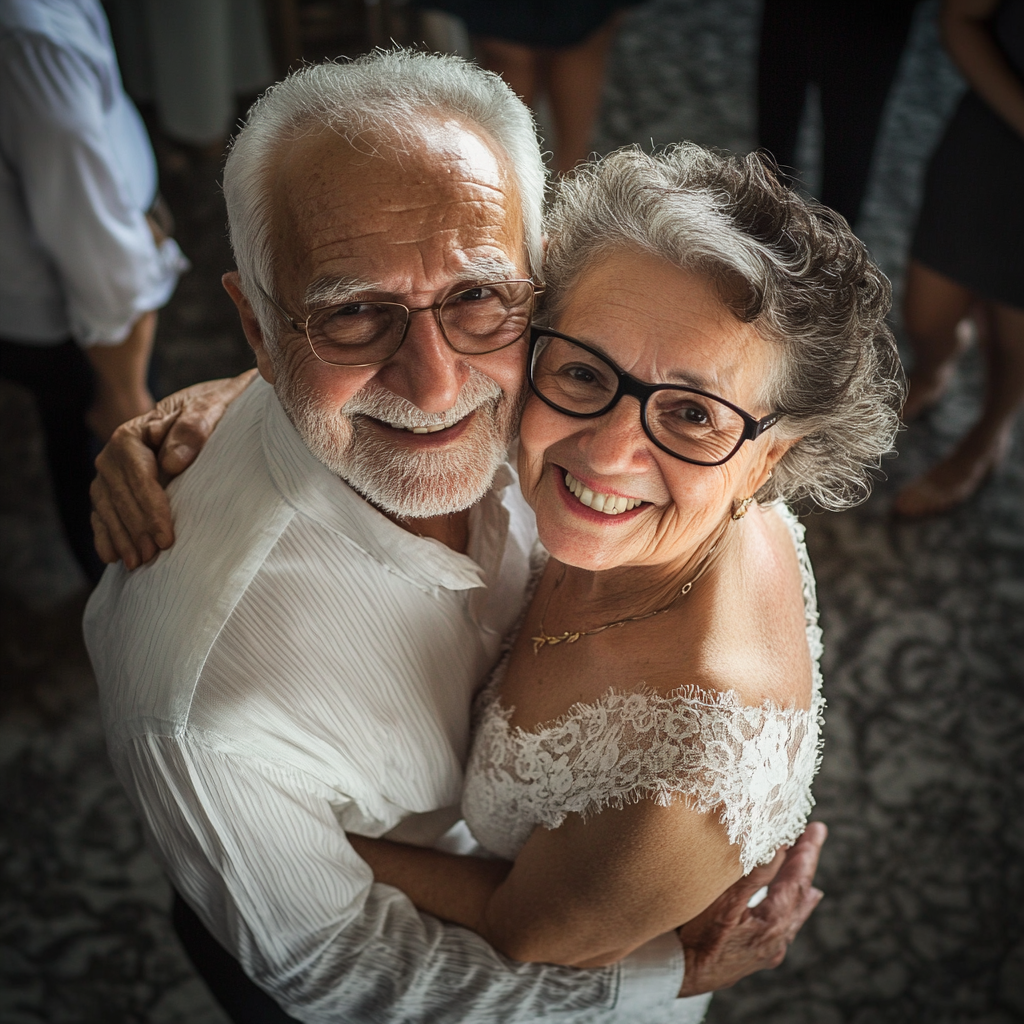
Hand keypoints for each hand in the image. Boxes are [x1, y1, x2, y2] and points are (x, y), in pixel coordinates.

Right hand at [90, 370, 256, 567]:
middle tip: (153, 557)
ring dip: (121, 537)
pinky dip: (106, 535)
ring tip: (138, 563)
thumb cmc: (215, 409)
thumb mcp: (214, 407)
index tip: (167, 537)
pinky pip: (103, 512)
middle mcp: (115, 453)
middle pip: (120, 496)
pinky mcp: (115, 487)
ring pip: (108, 507)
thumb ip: (195, 425)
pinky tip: (113, 557)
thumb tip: (172, 462)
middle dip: (136, 529)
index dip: (150, 509)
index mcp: (135, 432)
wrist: (212, 409)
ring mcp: (112, 472)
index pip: (137, 476)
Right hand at [677, 821, 826, 995]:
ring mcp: (766, 950)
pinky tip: (787, 915)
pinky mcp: (753, 956)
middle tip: (815, 836)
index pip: (797, 881)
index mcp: (773, 923)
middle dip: (805, 865)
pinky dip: (787, 910)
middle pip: (799, 895)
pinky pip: (780, 928)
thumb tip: (779, 847)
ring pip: (791, 914)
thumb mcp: (724, 899)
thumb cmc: (695, 937)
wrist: (677, 973)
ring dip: (798, 889)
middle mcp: (775, 939)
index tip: (816, 830)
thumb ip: (754, 874)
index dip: (806, 853)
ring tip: (809, 878)